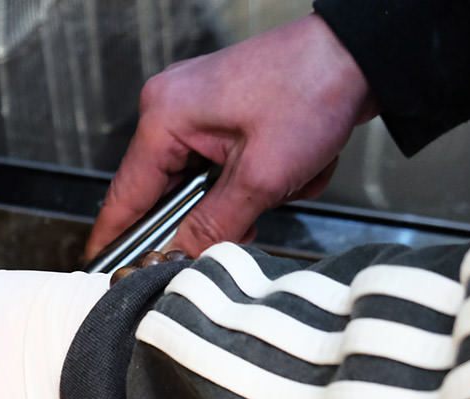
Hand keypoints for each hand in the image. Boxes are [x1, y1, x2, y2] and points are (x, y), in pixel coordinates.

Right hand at [86, 13, 377, 258]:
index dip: (116, 240)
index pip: (125, 195)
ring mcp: (195, 109)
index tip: (107, 273)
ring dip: (245, 194)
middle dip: (213, 212)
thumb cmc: (314, 87)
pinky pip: (223, 168)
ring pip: (202, 185)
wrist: (362, 54)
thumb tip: (180, 259)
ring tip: (285, 176)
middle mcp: (170, 108)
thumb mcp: (262, 175)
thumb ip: (213, 225)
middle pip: (166, 192)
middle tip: (246, 222)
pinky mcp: (221, 115)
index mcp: (164, 116)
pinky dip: (258, 177)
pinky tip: (291, 164)